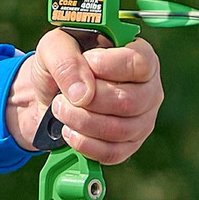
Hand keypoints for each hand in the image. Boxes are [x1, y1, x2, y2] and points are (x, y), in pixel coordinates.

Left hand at [6, 31, 162, 163]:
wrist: (49, 94)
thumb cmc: (59, 63)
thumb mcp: (54, 47)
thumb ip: (66, 61)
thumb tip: (83, 94)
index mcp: (141, 55)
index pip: (139, 64)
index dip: (106, 67)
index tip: (83, 63)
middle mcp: (149, 89)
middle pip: (129, 102)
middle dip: (87, 102)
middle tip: (62, 96)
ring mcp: (143, 120)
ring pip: (120, 130)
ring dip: (82, 122)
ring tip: (60, 110)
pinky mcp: (129, 145)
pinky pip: (112, 153)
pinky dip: (85, 144)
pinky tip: (69, 131)